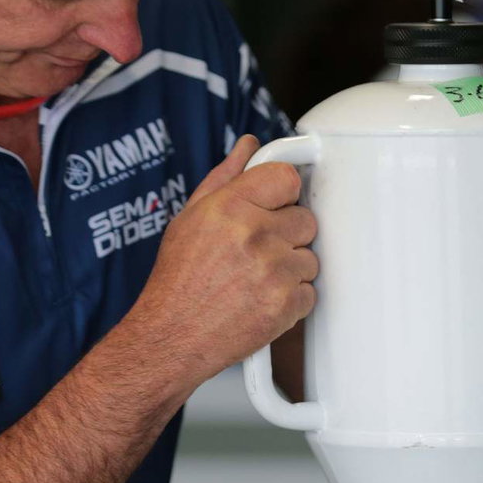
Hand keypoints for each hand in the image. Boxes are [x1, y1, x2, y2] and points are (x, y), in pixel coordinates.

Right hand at [134, 135, 317, 384]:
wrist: (172, 335)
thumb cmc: (178, 279)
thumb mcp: (190, 218)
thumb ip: (225, 178)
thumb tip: (248, 147)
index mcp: (230, 207)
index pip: (287, 178)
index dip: (283, 194)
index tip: (276, 204)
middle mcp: (255, 235)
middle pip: (306, 219)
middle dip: (287, 234)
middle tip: (258, 250)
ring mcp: (274, 271)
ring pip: (310, 257)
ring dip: (290, 268)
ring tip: (255, 278)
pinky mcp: (286, 305)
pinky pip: (310, 292)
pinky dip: (291, 299)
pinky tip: (262, 298)